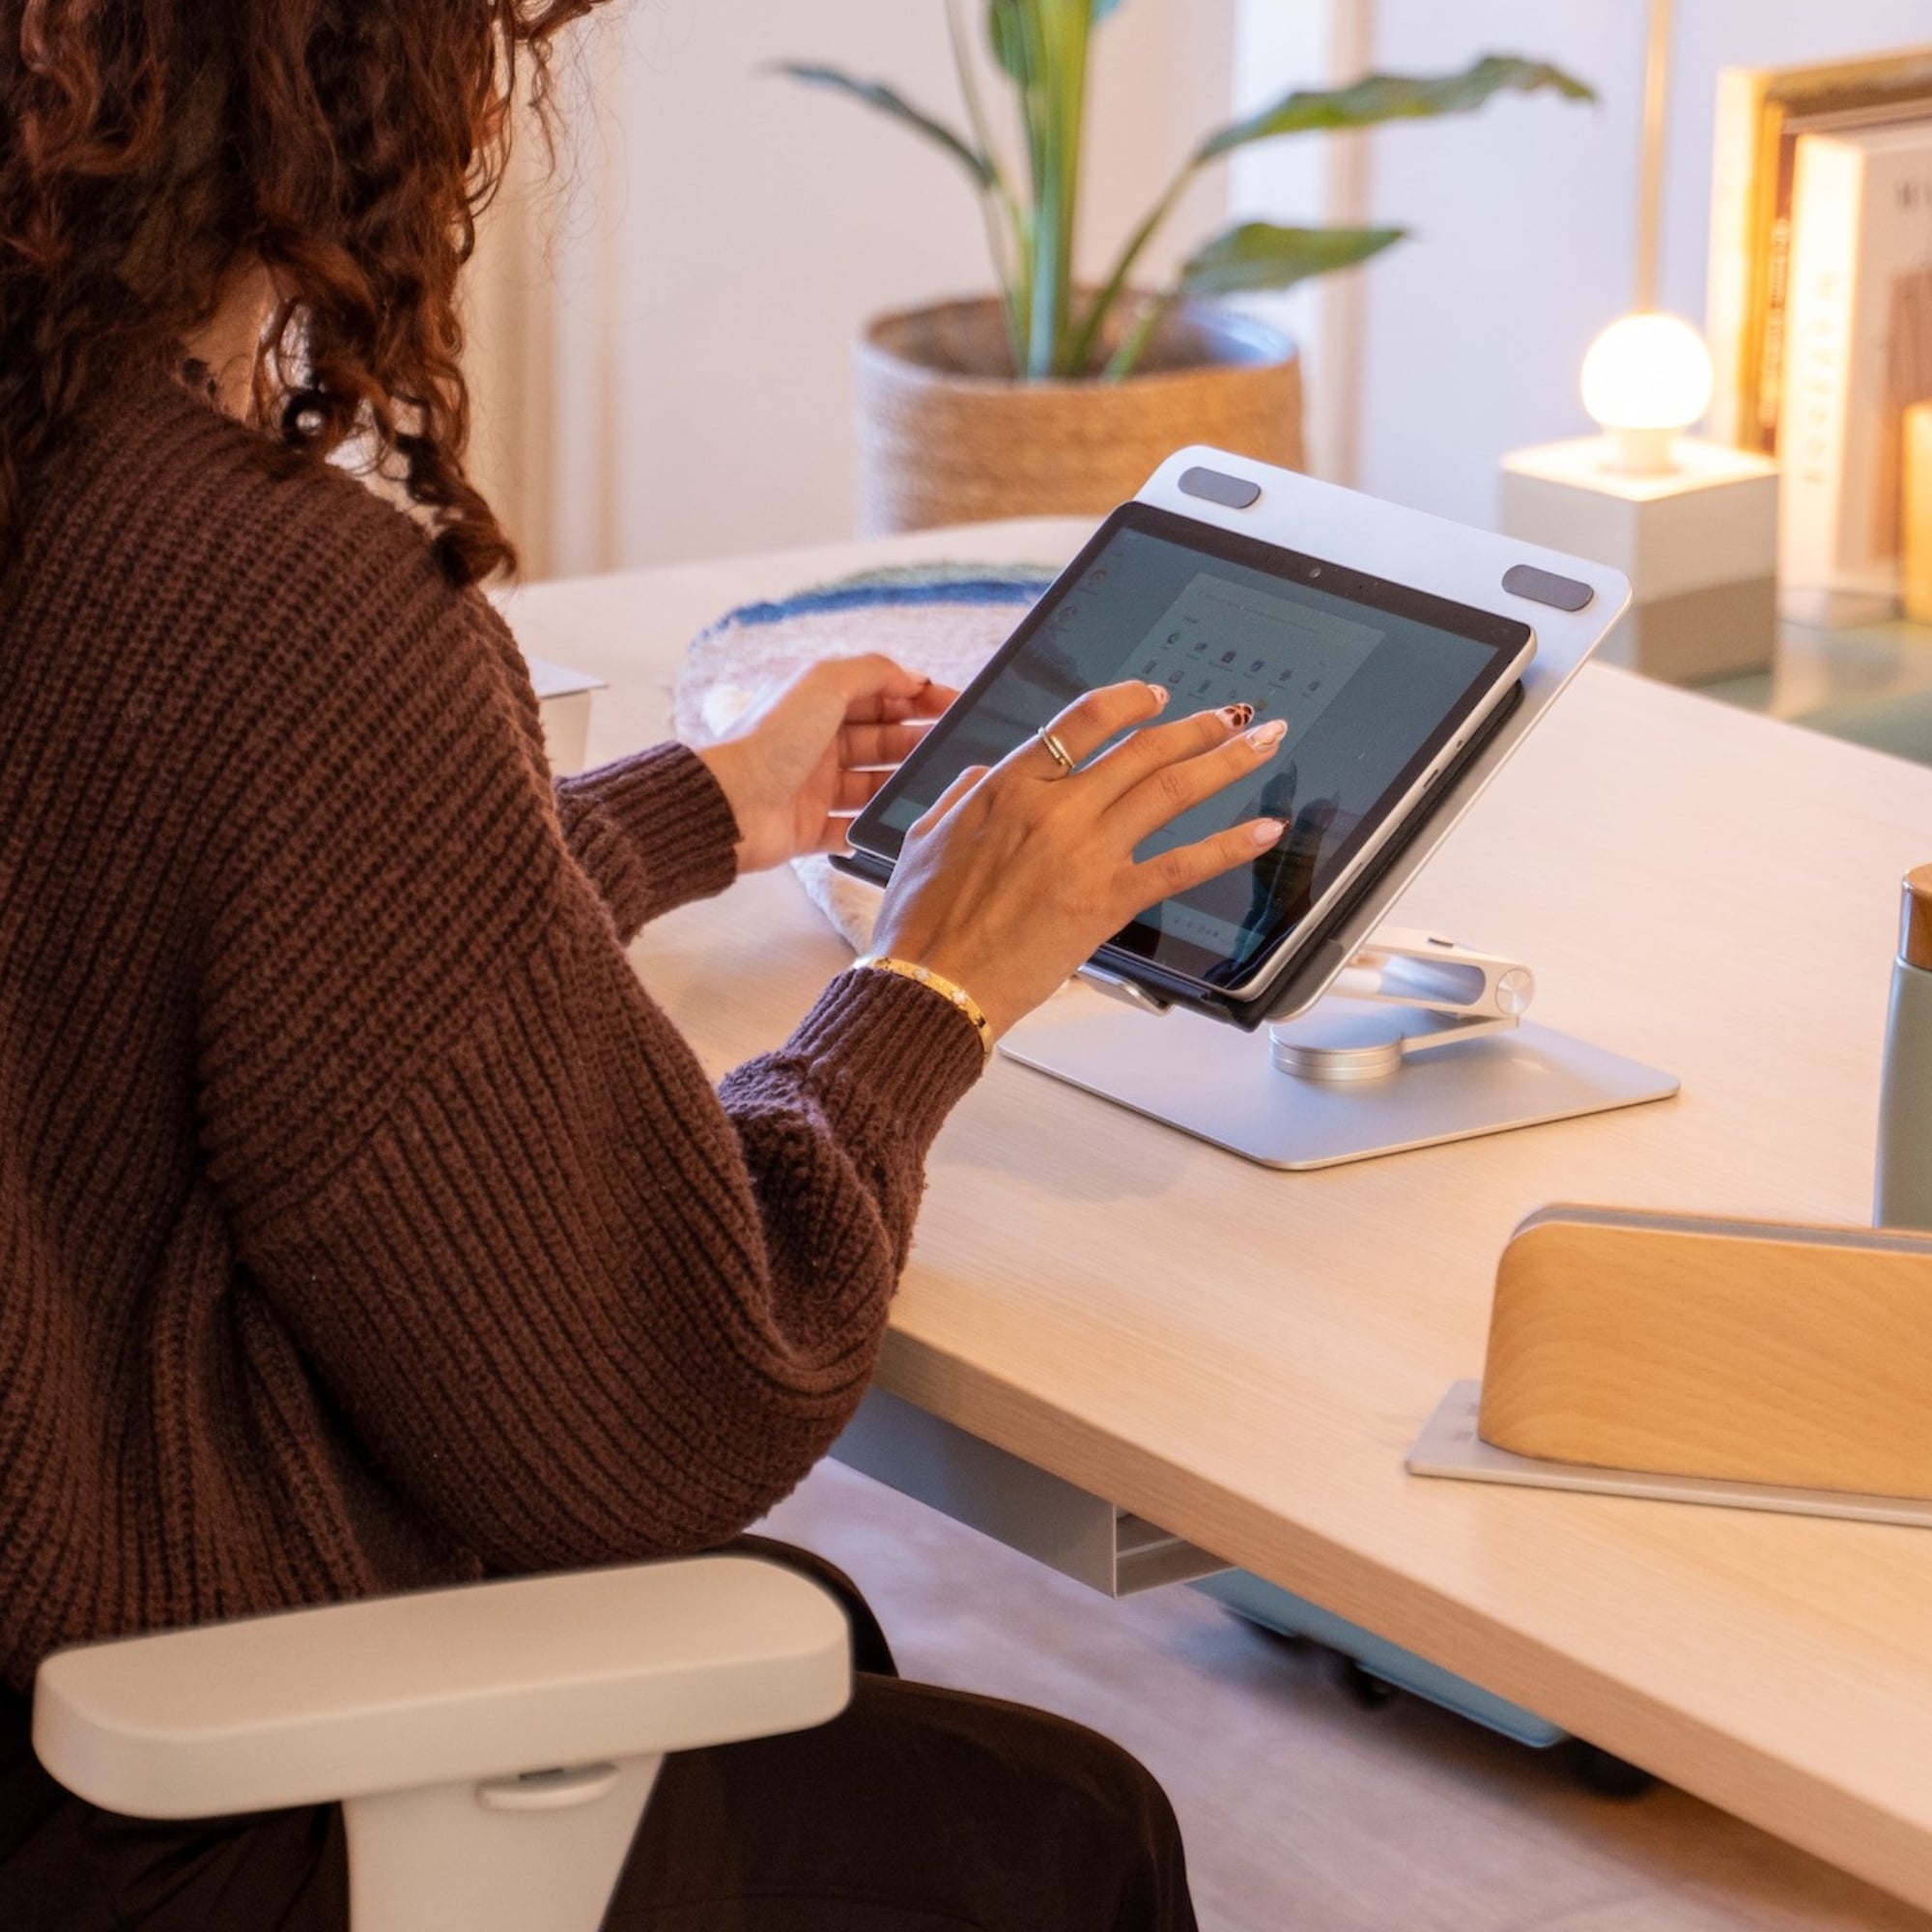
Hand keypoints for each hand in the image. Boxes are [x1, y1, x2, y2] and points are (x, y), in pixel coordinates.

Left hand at [695, 656, 956, 874]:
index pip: (877, 696)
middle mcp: (816, 744)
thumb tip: (912, 677)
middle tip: (954, 745)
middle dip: (917, 740)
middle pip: (880, 739)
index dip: (915, 697)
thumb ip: (872, 672)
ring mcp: (814, 788)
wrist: (729, 804)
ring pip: (872, 785)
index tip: (953, 705)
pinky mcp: (809, 829)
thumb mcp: (824, 684)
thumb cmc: (771, 738)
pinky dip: (874, 828)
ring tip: (937, 784)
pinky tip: (902, 821)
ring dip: (904, 783)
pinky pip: (851, 829)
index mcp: (817, 704)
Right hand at [872, 681, 1289, 1039]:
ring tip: (1263, 744)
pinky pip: (1182, 864)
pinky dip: (1229, 845)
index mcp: (1006, 785)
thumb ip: (961, 795)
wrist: (933, 986)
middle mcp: (1053, 808)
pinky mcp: (1107, 901)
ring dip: (1226, 761)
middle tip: (1232, 715)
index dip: (1128, 701)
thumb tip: (983, 773)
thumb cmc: (921, 924)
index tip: (1155, 697)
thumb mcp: (923, 837)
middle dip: (1197, 726)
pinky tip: (1264, 831)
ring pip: (1170, 789)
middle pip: (1142, 748)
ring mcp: (1086, 852)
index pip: (1082, 720)